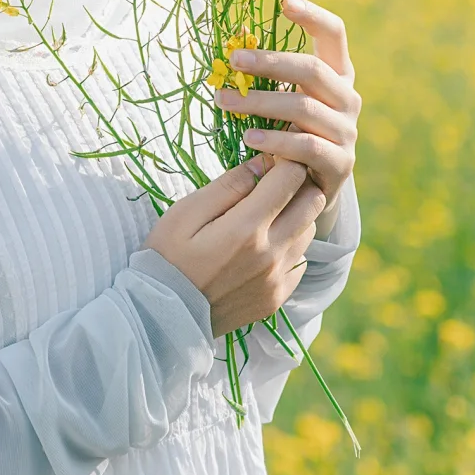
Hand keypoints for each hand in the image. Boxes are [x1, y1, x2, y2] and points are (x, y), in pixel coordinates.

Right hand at [143, 156, 326, 337]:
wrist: (161, 315)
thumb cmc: (166, 256)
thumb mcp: (185, 212)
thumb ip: (227, 186)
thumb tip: (261, 164)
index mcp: (246, 228)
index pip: (291, 178)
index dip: (283, 160)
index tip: (268, 160)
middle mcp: (270, 254)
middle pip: (313, 202)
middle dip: (298, 184)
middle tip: (273, 183)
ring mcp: (277, 279)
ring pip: (310, 232)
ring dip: (296, 216)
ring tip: (265, 216)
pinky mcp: (277, 298)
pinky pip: (300, 262)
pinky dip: (289, 248)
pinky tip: (262, 248)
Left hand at [213, 0, 359, 237]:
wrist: (308, 191)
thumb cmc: (288, 134)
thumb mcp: (281, 102)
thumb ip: (267, 79)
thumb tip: (228, 49)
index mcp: (337, 74)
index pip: (334, 34)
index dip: (312, 15)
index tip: (283, 1)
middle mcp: (348, 98)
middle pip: (312, 69)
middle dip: (269, 62)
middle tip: (232, 60)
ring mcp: (347, 131)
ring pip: (304, 107)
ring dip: (259, 103)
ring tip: (225, 102)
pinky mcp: (340, 164)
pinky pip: (306, 146)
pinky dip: (275, 140)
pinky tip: (249, 138)